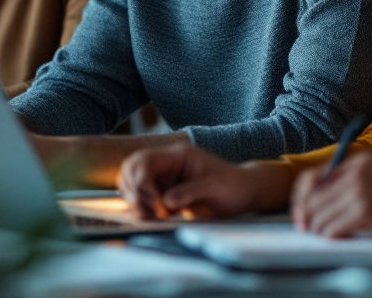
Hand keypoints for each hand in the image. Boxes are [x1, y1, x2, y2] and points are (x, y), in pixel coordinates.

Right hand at [117, 145, 291, 219]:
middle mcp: (166, 162)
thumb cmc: (231, 185)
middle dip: (134, 191)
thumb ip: (190, 192)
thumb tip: (166, 201)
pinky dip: (138, 205)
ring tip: (151, 217)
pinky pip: (139, 194)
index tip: (158, 204)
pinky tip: (150, 216)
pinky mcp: (161, 190)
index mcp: (178, 155)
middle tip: (150, 213)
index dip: (144, 182)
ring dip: (134, 199)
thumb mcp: (214, 187)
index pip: (146, 160)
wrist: (241, 192)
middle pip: (131, 168)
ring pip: (130, 181)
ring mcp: (162, 176)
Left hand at [291, 153, 371, 238]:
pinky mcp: (369, 210)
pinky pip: (334, 227)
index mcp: (361, 160)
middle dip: (306, 217)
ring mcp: (362, 189)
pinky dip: (331, 237)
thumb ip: (359, 183)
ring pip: (320, 214)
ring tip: (326, 238)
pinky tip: (339, 240)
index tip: (303, 215)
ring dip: (319, 230)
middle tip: (308, 232)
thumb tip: (325, 204)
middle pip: (311, 196)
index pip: (314, 177)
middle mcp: (358, 170)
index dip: (302, 199)